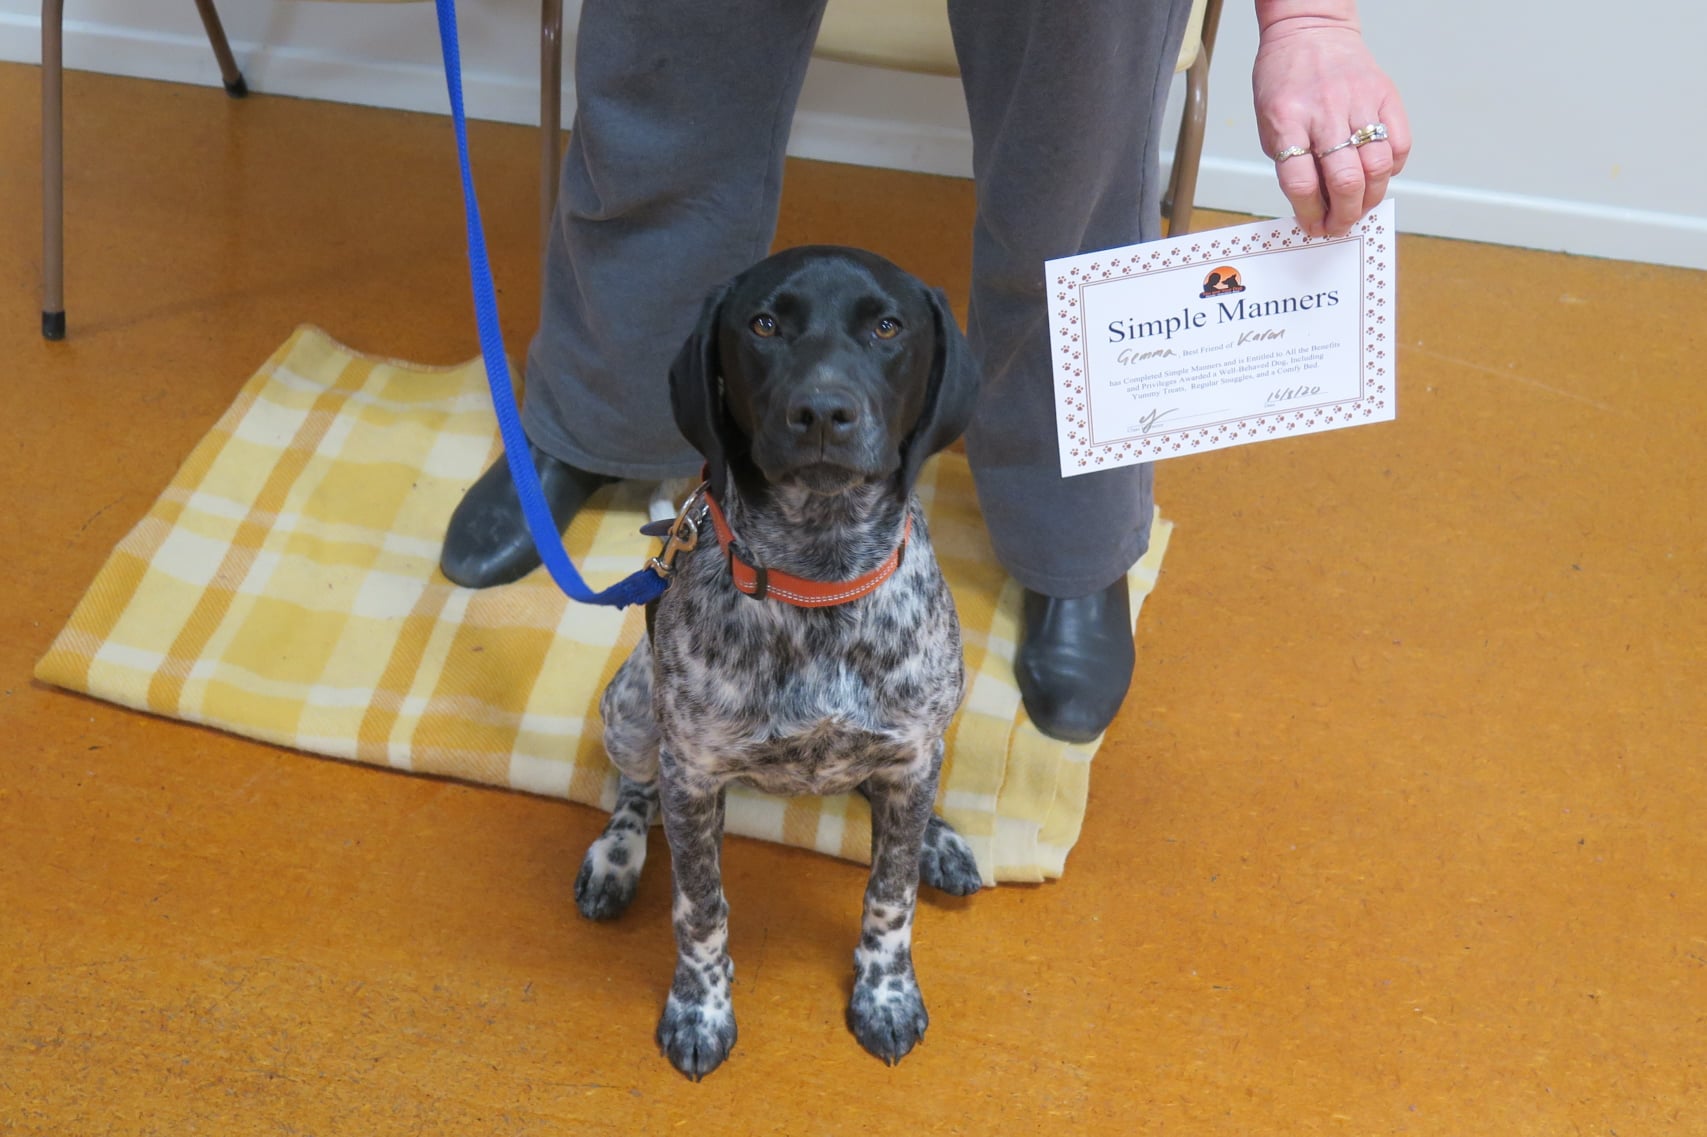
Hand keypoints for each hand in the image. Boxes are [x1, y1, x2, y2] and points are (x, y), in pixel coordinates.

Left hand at [1252, 7, 1409, 236]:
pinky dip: (1393, 168)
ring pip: (1377, 166)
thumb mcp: (1270, 123)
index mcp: (1287, 120)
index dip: (1310, 213)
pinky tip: (1379, 173)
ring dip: (1371, 197)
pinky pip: (1400, 143)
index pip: (1301, 182)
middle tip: (1341, 225)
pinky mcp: (1385, 95)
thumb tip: (1315, 206)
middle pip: (1345, 179)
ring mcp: (1358, 101)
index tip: (1314, 226)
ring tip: (1360, 206)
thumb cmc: (1285, 80)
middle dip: (1345, 214)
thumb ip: (1290, 163)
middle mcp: (1324, 111)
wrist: (1310, 31)